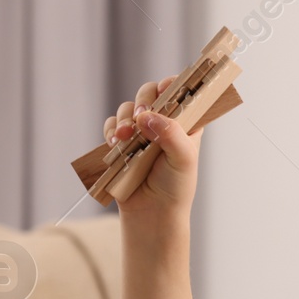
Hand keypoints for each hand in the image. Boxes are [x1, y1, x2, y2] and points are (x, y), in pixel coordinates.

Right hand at [101, 75, 203, 215]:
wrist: (152, 212)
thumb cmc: (176, 187)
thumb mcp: (184, 159)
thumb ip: (171, 134)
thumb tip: (148, 115)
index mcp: (186, 124)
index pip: (181, 93)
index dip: (173, 86)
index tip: (166, 90)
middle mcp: (164, 123)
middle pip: (151, 93)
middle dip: (144, 100)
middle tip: (142, 115)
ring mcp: (142, 131)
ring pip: (129, 108)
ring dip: (125, 118)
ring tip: (125, 137)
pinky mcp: (123, 142)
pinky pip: (112, 124)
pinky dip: (112, 130)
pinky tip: (116, 143)